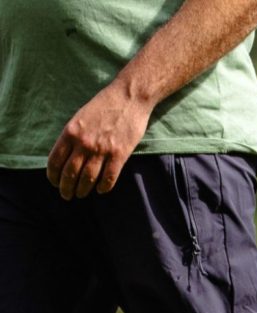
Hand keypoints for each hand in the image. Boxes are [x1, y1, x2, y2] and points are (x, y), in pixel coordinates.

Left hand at [47, 82, 153, 200]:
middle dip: (66, 187)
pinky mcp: (119, 155)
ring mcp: (102, 150)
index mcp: (71, 132)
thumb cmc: (105, 105)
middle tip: (66, 195)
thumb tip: (68, 154)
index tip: (54, 182)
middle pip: (70, 173)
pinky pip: (109, 178)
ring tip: (81, 195)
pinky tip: (101, 190)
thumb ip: (73, 135)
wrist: (129, 98)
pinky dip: (103, 187)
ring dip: (83, 190)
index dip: (53, 175)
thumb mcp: (81, 117)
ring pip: (88, 178)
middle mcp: (84, 143)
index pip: (56, 160)